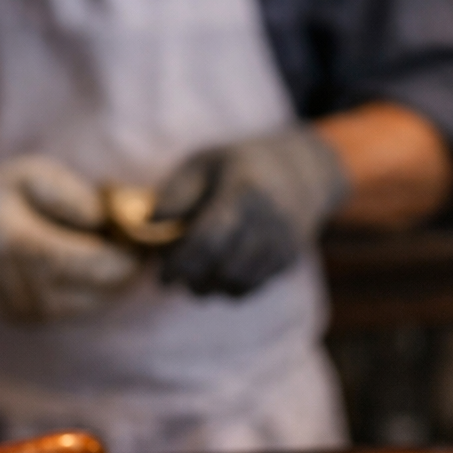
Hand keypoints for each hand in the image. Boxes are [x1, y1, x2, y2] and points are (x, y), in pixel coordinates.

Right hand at [0, 155, 140, 323]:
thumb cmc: (0, 197)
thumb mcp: (32, 175)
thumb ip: (72, 194)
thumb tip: (109, 220)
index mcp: (18, 243)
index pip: (101, 265)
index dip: (131, 253)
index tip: (139, 233)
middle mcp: (20, 287)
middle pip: (107, 292)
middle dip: (127, 268)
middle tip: (128, 242)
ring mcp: (22, 311)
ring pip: (97, 304)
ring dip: (110, 282)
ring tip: (99, 249)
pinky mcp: (26, 322)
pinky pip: (77, 310)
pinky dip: (89, 291)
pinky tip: (79, 267)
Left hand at [151, 127, 347, 296]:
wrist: (303, 171)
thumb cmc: (240, 166)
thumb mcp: (204, 163)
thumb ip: (177, 192)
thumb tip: (149, 223)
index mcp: (244, 191)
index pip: (209, 240)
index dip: (180, 263)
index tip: (161, 276)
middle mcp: (269, 220)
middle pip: (223, 269)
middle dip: (192, 281)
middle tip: (175, 277)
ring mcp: (283, 243)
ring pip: (238, 286)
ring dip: (210, 289)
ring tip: (194, 277)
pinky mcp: (288, 260)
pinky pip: (251, 288)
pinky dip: (228, 289)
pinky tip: (216, 274)